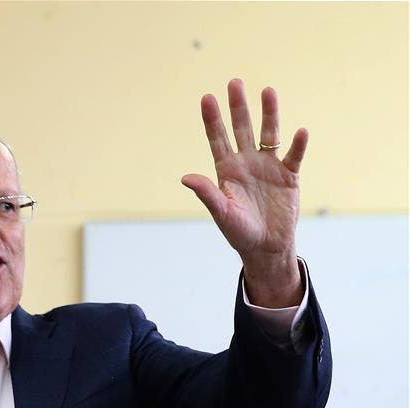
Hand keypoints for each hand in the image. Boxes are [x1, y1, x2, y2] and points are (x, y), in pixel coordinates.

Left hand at [182, 79, 306, 306]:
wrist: (265, 247)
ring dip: (269, 114)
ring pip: (269, 134)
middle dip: (238, 107)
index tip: (207, 98)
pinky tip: (300, 131)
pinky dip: (298, 145)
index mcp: (226, 170)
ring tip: (268, 91)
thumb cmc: (239, 232)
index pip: (217, 139)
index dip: (212, 119)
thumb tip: (185, 177)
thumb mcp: (222, 213)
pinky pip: (293, 156)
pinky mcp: (289, 176)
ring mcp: (268, 167)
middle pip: (242, 129)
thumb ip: (207, 193)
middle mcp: (246, 163)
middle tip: (235, 82)